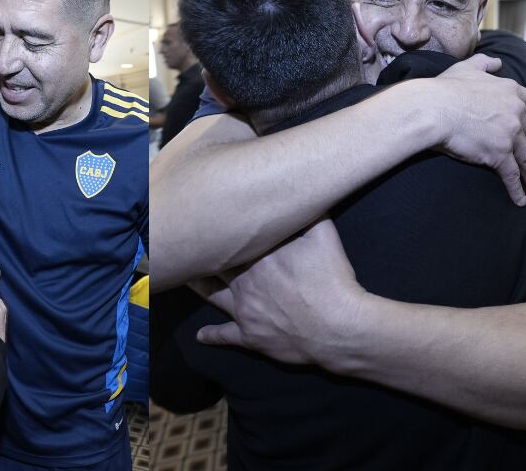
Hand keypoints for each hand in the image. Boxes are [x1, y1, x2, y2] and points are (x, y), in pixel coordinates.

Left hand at [193, 218, 364, 366]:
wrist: (339, 327)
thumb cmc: (331, 279)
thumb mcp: (324, 235)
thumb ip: (308, 213)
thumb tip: (301, 190)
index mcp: (257, 254)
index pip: (229, 238)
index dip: (217, 230)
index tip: (205, 220)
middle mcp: (243, 280)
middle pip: (215, 264)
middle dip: (202, 255)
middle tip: (187, 246)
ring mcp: (244, 310)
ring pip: (212, 294)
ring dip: (198, 286)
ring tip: (186, 279)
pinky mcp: (250, 336)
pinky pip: (225, 335)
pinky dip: (212, 335)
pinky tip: (200, 336)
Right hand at [428, 54, 525, 205]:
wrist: (431, 110)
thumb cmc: (444, 89)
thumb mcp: (466, 68)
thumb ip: (485, 63)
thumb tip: (497, 62)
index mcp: (511, 91)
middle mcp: (516, 112)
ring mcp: (509, 134)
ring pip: (525, 157)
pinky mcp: (498, 154)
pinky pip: (511, 175)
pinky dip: (517, 188)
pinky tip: (519, 198)